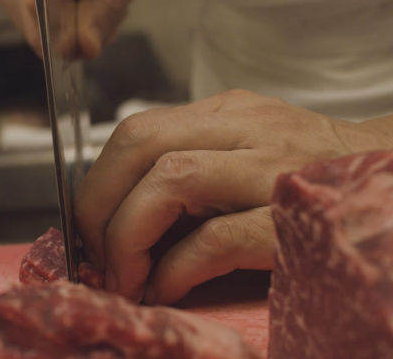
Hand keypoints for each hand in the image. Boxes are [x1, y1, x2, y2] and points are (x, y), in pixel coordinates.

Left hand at [74, 89, 392, 303]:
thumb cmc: (315, 177)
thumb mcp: (250, 154)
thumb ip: (194, 170)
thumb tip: (118, 221)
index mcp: (228, 114)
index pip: (136, 130)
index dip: (96, 182)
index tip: (87, 228)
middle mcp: (247, 128)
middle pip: (139, 143)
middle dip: (97, 204)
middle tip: (94, 253)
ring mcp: (275, 167)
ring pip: (169, 179)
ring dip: (128, 235)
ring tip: (125, 277)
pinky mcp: (296, 217)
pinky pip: (216, 237)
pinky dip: (177, 269)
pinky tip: (169, 288)